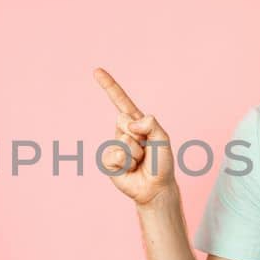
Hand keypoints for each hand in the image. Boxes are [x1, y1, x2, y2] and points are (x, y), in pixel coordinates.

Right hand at [93, 67, 175, 205]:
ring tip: (139, 162)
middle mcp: (124, 131)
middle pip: (123, 120)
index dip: (109, 86)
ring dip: (135, 153)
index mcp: (136, 122)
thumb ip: (151, 125)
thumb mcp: (162, 139)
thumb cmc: (161, 163)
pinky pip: (114, 155)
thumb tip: (132, 122)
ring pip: (122, 140)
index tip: (97, 71)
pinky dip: (125, 163)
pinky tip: (129, 169)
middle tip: (145, 149)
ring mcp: (115, 146)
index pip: (120, 101)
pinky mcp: (109, 161)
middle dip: (138, 135)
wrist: (155, 188)